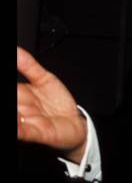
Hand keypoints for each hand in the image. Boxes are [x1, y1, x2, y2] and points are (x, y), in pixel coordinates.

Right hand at [17, 46, 86, 163]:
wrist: (75, 123)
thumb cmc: (56, 103)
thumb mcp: (43, 79)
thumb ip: (28, 65)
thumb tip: (16, 50)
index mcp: (18, 95)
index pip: (8, 86)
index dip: (5, 75)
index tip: (8, 66)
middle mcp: (19, 108)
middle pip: (11, 101)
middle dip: (9, 97)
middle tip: (13, 95)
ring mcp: (28, 121)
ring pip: (13, 117)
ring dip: (12, 114)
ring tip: (14, 111)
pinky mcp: (39, 132)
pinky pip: (26, 131)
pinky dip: (19, 129)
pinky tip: (17, 126)